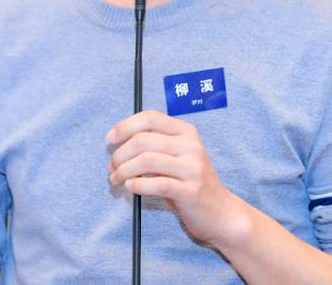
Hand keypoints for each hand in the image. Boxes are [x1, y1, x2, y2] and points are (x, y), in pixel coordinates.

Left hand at [106, 110, 248, 245]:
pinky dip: (137, 185)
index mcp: (186, 132)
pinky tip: (131, 187)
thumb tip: (117, 147)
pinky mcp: (190, 191)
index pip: (150, 117)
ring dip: (124, 171)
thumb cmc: (190, 184)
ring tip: (117, 179)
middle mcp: (191, 146)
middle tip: (112, 168)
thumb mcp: (177, 157)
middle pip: (143, 140)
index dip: (125, 125)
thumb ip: (154, 146)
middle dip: (120, 154)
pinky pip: (156, 184)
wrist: (221, 212)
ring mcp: (192, 168)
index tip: (111, 138)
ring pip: (146, 160)